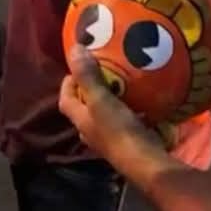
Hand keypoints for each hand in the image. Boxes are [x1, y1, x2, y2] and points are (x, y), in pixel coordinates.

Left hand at [58, 44, 167, 172]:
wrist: (145, 162)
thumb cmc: (118, 131)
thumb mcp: (101, 100)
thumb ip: (87, 76)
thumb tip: (73, 49)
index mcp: (80, 121)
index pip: (65, 100)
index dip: (68, 83)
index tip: (78, 66)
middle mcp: (91, 132)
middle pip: (85, 107)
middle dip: (91, 89)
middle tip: (104, 70)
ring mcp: (109, 139)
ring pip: (105, 114)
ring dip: (111, 98)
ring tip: (123, 82)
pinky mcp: (128, 142)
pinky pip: (125, 120)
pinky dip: (130, 108)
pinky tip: (142, 99)